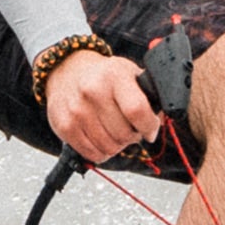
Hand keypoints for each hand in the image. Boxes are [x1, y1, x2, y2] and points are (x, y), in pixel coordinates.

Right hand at [44, 48, 161, 165]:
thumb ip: (147, 94)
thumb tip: (160, 121)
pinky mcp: (64, 126)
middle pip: (124, 134)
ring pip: (109, 148)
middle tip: (130, 128)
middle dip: (133, 136)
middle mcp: (93, 91)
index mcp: (114, 76)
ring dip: (117, 146)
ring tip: (114, 131)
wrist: (67, 70)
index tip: (150, 130)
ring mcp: (77, 110)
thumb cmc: (103, 75)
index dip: (149, 126)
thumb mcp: (128, 73)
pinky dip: (101, 152)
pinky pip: (92, 154)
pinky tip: (101, 138)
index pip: (137, 110)